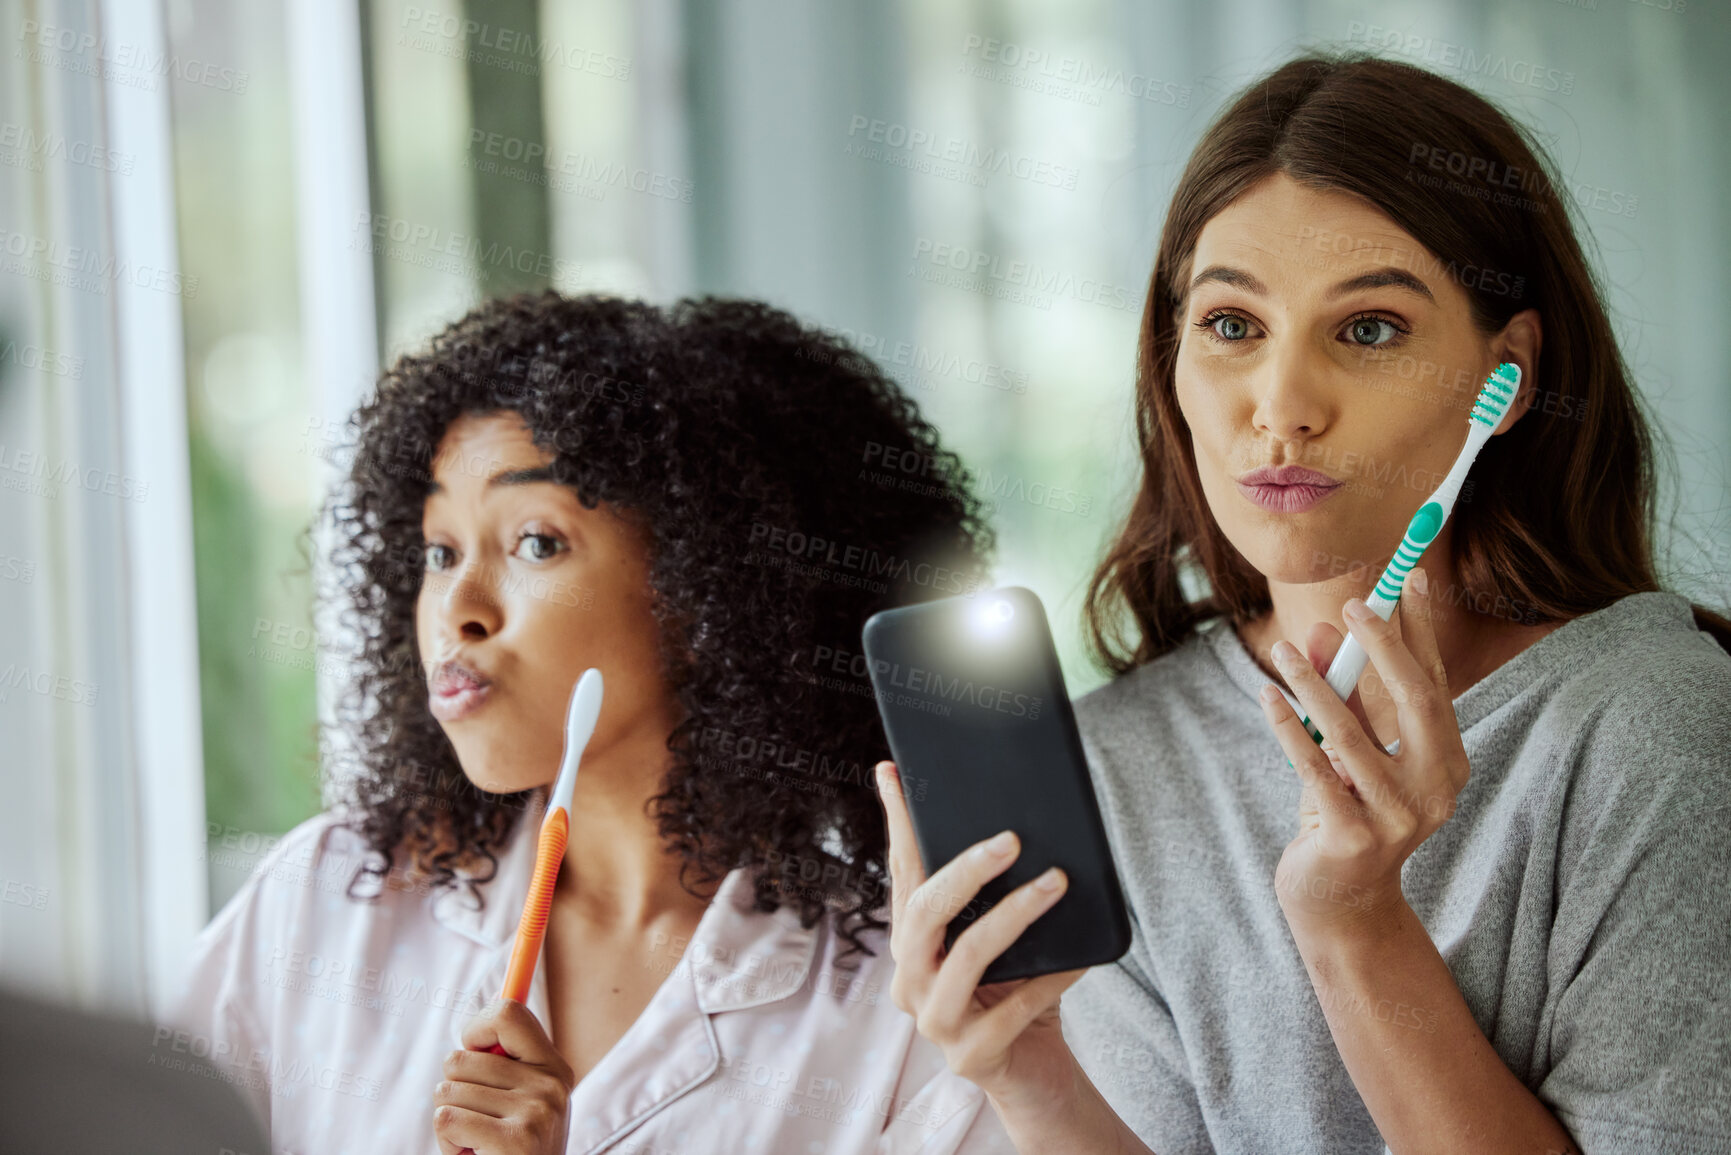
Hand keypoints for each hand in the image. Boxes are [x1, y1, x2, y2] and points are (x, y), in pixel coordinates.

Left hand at [433, 998, 575, 1154]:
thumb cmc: (515, 1154)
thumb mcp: (526, 1106)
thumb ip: (508, 1068)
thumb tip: (480, 1026)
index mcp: (555, 1069)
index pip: (508, 1013)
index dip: (475, 1028)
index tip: (471, 1051)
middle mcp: (551, 1085)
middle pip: (461, 1058)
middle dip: (453, 1092)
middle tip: (478, 1123)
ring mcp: (536, 1112)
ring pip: (447, 1091)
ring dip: (449, 1123)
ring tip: (477, 1144)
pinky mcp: (515, 1140)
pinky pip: (446, 1120)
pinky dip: (447, 1145)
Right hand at [873, 759, 1087, 1110]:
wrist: (1035, 1076)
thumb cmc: (1017, 994)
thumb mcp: (999, 939)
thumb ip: (992, 895)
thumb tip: (1014, 825)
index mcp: (912, 944)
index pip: (902, 873)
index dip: (897, 822)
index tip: (894, 771)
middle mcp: (910, 980)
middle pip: (923, 913)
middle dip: (967, 869)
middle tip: (1011, 838)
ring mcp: (936, 1022)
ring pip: (967, 955)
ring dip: (1014, 914)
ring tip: (1056, 883)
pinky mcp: (972, 1057)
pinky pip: (1013, 1007)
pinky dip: (1051, 977)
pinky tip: (1079, 958)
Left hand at [1258, 568, 1468, 941]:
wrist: (1338, 899)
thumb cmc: (1345, 812)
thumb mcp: (1347, 750)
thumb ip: (1342, 695)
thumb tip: (1321, 628)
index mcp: (1447, 763)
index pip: (1436, 683)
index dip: (1422, 630)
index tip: (1411, 579)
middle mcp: (1436, 789)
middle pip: (1416, 700)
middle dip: (1385, 644)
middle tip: (1352, 601)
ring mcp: (1399, 818)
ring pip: (1351, 733)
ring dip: (1312, 684)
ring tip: (1280, 648)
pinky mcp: (1354, 837)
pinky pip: (1314, 767)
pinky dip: (1288, 727)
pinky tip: (1267, 694)